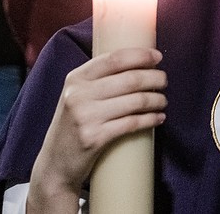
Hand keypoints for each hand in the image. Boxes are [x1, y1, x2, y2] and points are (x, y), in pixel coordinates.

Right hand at [27, 48, 166, 212]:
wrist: (55, 164)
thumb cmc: (72, 126)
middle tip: (164, 81)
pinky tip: (159, 118)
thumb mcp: (76, 96)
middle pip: (130, 79)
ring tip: (163, 101)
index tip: (157, 57)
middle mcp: (79, 95)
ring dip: (156, 99)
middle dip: (154, 78)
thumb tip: (137, 63)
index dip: (140, 55)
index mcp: (75, 79)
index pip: (114, 58)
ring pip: (135, 101)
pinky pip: (132, 123)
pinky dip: (151, 119)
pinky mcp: (95, 138)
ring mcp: (86, 117)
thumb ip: (97, 80)